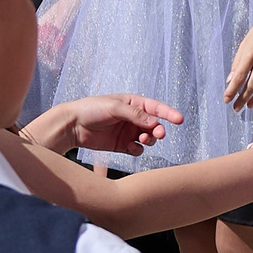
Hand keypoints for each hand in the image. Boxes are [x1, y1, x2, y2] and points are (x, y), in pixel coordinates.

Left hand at [68, 93, 184, 154]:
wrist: (73, 125)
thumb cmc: (91, 109)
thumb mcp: (114, 107)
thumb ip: (135, 115)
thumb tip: (154, 123)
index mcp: (132, 103)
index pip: (155, 108)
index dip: (168, 113)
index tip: (180, 119)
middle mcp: (132, 118)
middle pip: (154, 125)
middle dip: (158, 129)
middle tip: (157, 134)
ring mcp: (128, 132)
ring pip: (148, 138)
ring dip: (149, 140)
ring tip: (143, 140)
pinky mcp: (122, 145)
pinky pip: (137, 149)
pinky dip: (138, 149)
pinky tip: (131, 147)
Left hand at [225, 5, 252, 108]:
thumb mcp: (246, 42)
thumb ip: (238, 61)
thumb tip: (230, 78)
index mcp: (250, 53)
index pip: (239, 76)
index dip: (232, 90)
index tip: (226, 100)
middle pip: (251, 85)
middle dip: (242, 98)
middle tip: (236, 108)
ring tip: (249, 105)